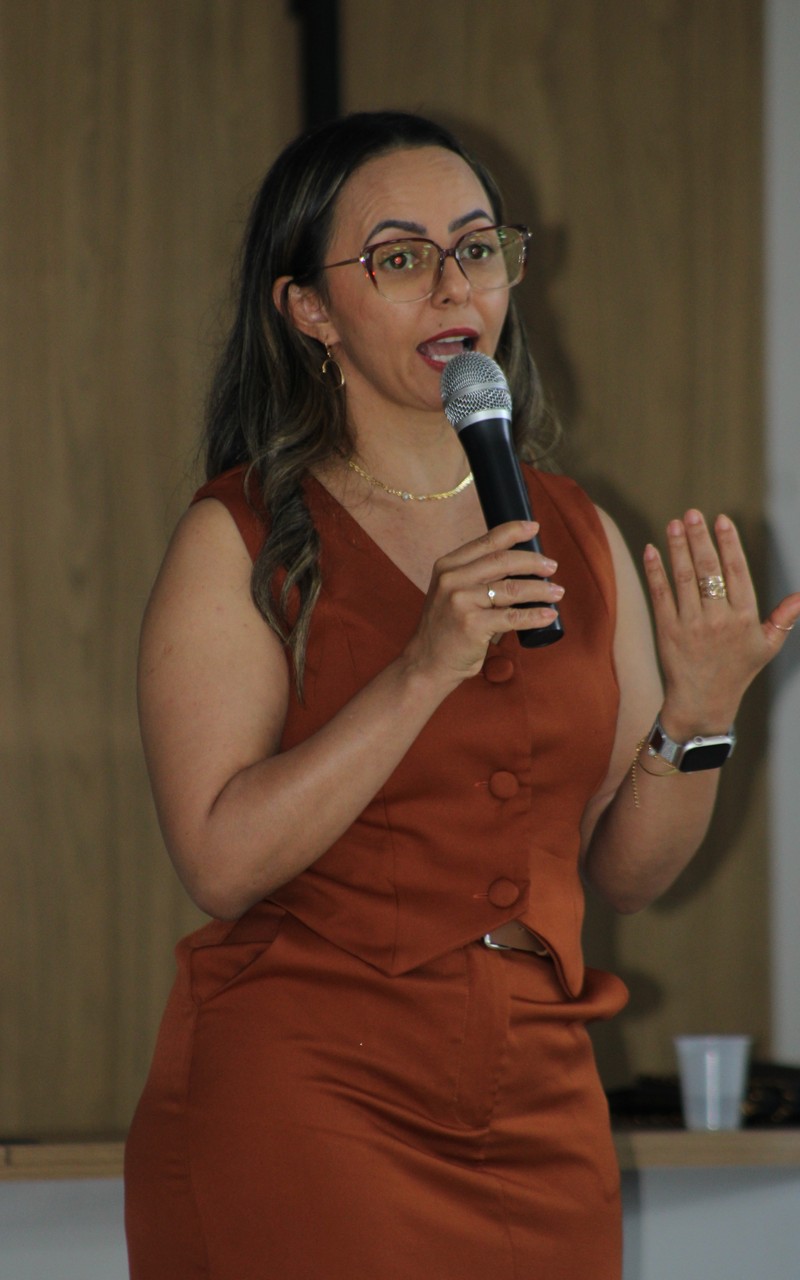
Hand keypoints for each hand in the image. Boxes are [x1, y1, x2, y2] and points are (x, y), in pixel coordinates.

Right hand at [404, 520, 563, 684]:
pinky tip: (549, 615)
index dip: (513, 531)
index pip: (486, 541)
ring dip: (541, 589)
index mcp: (448, 566)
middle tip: (552, 567)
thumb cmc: (447, 628)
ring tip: (557, 592)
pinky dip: (535, 616)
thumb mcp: (451, 593)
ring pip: (512, 589)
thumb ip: (474, 576)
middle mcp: (452, 579)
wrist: (427, 662)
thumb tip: (520, 565)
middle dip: (533, 561)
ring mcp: (461, 602)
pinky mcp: (473, 625)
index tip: (534, 528)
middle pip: (503, 561)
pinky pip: (513, 616)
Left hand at [642, 509, 799, 736]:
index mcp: (744, 618)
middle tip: (692, 513)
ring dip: (677, 548)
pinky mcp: (668, 632)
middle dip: (700, 538)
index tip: (722, 519)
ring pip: (683, 579)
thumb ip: (783, 618)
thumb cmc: (738, 670)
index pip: (737, 572)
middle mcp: (718, 620)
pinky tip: (652, 550)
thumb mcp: (767, 646)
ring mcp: (691, 625)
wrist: (703, 703)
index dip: (729, 543)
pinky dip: (656, 571)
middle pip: (708, 570)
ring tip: (674, 524)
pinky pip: (661, 595)